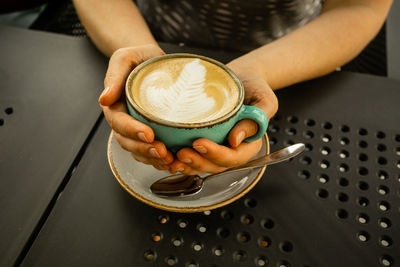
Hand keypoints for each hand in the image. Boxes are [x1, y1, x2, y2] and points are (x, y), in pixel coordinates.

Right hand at [99, 45, 173, 169]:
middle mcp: (123, 120)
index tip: (149, 134)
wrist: (152, 61)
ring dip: (153, 159)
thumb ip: (114, 75)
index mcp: (115, 105)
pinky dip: (160, 160)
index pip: (119, 122)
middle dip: (144, 149)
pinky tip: (174, 163)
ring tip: (170, 161)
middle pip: (128, 142)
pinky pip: (150, 152)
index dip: (132, 130)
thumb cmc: (138, 57)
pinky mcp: (150, 132)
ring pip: (139, 151)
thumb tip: (104, 99)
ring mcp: (136, 129)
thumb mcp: (125, 58)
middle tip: (163, 152)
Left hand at [169, 63, 277, 174]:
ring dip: (186, 165)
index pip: (233, 157)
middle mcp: (231, 150)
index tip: (199, 143)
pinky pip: (192, 156)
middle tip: (182, 153)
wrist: (241, 77)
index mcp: (248, 144)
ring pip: (201, 165)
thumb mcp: (263, 100)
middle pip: (215, 166)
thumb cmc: (255, 86)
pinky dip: (178, 159)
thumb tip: (236, 140)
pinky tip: (167, 155)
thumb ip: (256, 120)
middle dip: (197, 163)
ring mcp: (216, 147)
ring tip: (171, 158)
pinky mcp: (203, 141)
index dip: (216, 154)